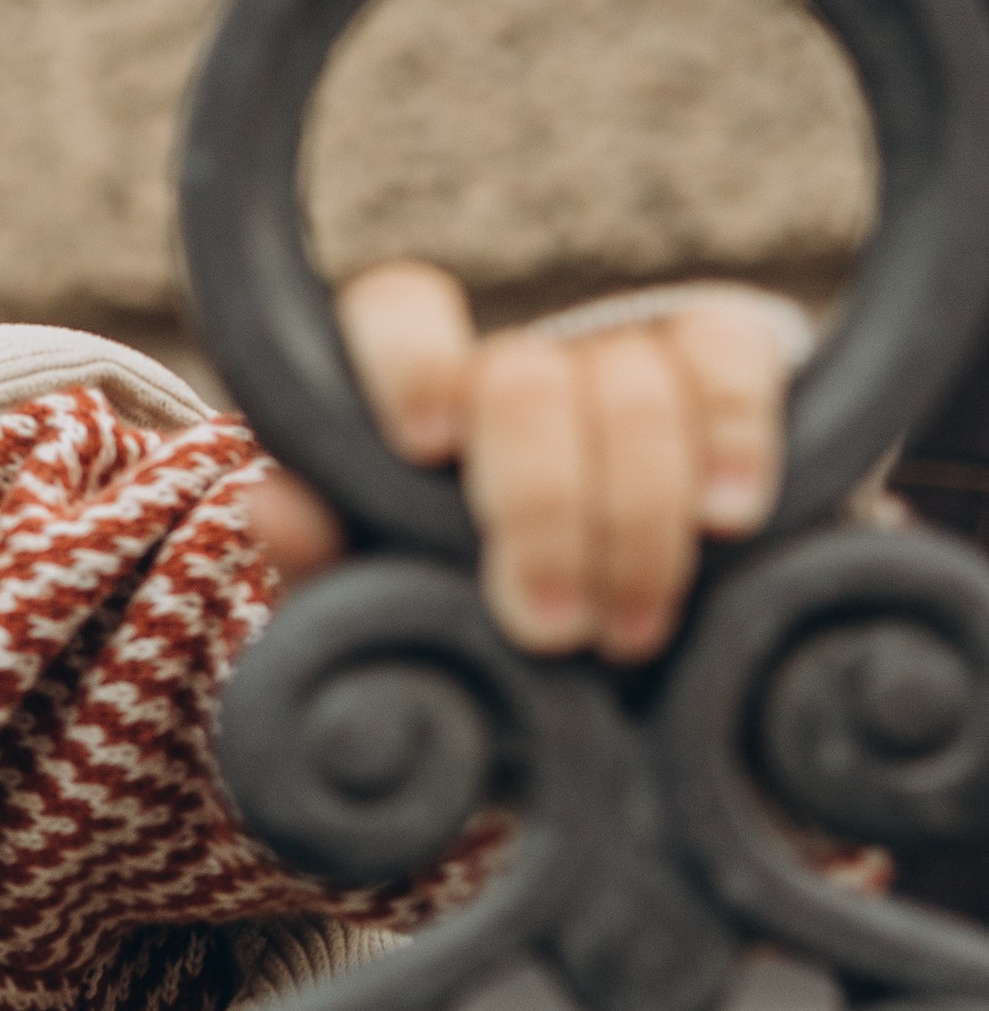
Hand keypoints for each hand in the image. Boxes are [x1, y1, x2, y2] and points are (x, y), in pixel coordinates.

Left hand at [245, 262, 805, 665]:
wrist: (625, 699)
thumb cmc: (483, 652)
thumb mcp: (399, 629)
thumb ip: (333, 569)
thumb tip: (275, 504)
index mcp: (412, 406)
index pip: (395, 312)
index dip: (411, 364)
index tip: (423, 449)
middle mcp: (512, 370)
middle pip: (522, 378)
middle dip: (542, 510)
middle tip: (550, 632)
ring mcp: (621, 359)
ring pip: (633, 386)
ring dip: (636, 521)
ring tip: (628, 637)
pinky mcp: (720, 367)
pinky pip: (730, 365)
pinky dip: (734, 441)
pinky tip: (729, 520)